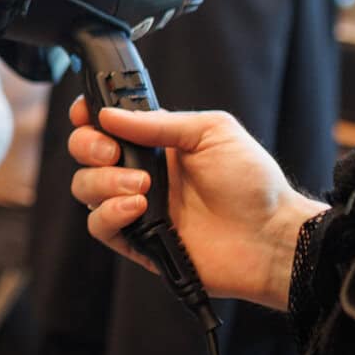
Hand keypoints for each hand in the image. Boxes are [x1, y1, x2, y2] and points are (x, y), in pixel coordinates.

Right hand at [66, 100, 322, 310]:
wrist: (270, 236)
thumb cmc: (253, 183)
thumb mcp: (212, 132)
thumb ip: (158, 123)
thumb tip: (109, 115)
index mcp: (156, 143)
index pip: (106, 124)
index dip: (87, 116)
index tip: (86, 113)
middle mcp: (140, 172)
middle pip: (85, 153)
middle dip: (88, 146)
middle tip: (112, 152)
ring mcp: (135, 206)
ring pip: (85, 188)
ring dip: (103, 181)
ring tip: (142, 186)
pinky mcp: (136, 240)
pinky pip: (98, 226)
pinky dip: (109, 213)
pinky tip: (137, 208)